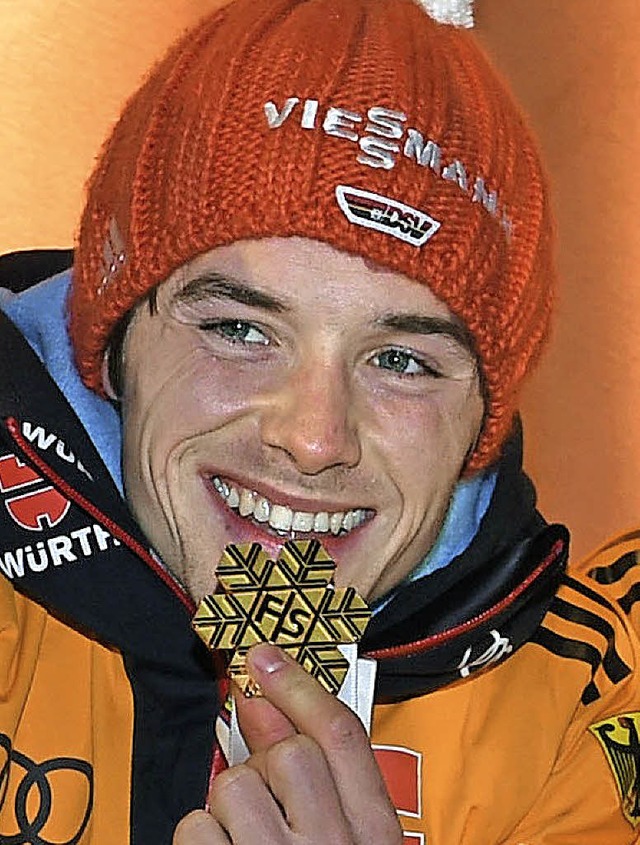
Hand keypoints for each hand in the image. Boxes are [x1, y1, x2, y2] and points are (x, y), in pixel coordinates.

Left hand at [174, 643, 402, 843]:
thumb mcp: (348, 839)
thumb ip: (319, 775)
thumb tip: (269, 701)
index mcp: (376, 836)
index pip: (344, 735)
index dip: (301, 686)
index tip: (266, 655)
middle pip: (290, 752)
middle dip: (267, 766)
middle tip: (265, 803)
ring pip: (235, 784)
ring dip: (230, 807)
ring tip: (244, 842)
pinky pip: (196, 826)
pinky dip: (202, 839)